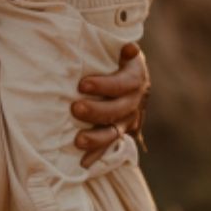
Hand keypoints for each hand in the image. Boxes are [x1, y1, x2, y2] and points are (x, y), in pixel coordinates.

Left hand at [72, 42, 149, 167]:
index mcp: (135, 78)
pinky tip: (83, 162)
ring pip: (115, 132)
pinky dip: (97, 155)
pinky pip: (110, 146)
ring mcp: (128, 119)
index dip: (104, 85)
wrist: (130, 75)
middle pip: (118, 110)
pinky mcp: (121, 132)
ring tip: (77, 140)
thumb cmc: (116, 57)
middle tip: (74, 109)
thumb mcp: (120, 48)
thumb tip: (130, 48)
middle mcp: (135, 101)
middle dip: (96, 111)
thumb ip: (121, 48)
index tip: (82, 85)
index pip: (123, 84)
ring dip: (97, 138)